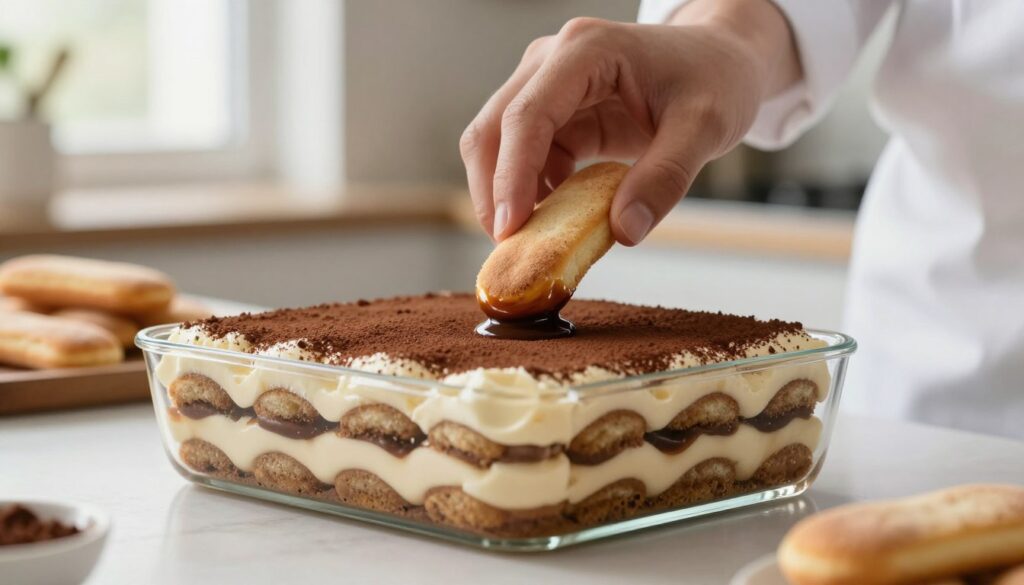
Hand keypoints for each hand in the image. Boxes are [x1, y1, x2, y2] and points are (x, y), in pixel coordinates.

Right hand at [460, 1, 797, 244]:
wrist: (720, 60)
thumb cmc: (716, 79)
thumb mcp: (705, 128)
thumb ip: (665, 178)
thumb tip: (624, 232)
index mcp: (586, 51)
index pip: (528, 115)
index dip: (512, 175)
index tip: (510, 229)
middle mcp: (553, 60)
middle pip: (493, 128)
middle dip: (492, 191)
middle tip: (508, 248)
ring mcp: (547, 85)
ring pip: (495, 143)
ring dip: (503, 194)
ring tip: (528, 242)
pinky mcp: (554, 113)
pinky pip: (523, 157)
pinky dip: (527, 193)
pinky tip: (550, 221)